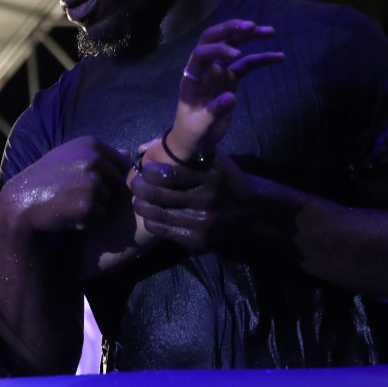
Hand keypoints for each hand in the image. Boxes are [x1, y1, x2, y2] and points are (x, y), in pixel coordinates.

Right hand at [0, 136, 129, 231]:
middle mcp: (94, 160)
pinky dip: (88, 221)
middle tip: (73, 194)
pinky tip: (69, 214)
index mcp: (91, 144)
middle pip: (116, 183)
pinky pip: (101, 218)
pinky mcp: (88, 205)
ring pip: (109, 201)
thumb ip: (97, 155)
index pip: (120, 164)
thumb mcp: (67, 156)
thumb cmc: (45, 179)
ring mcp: (92, 182)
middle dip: (101, 192)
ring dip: (93, 208)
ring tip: (69, 203)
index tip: (81, 182)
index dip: (105, 178)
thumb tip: (128, 154)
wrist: (22, 202)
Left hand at [130, 154, 254, 249]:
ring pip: (158, 215)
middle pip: (159, 196)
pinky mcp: (199, 239)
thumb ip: (182, 150)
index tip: (145, 168)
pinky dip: (152, 222)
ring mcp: (203, 222)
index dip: (150, 171)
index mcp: (210, 177)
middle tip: (135, 183)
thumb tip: (144, 147)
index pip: (170, 175)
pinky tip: (149, 215)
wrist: (252, 209)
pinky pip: (165, 231)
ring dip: (142, 206)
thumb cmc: (225, 178)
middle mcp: (207, 200)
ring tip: (137, 199)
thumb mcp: (212, 158)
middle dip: (140, 188)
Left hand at [173, 20, 284, 154]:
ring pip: (232, 46)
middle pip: (213, 40)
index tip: (236, 54)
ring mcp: (217, 72)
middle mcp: (204, 70)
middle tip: (252, 26)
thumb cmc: (192, 134)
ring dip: (248, 36)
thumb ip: (213, 112)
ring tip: (270, 31)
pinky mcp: (230, 79)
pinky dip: (262, 58)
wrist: (195, 142)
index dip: (217, 50)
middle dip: (231, 30)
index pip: (201, 54)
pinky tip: (280, 57)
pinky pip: (246, 64)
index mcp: (192, 78)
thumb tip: (232, 97)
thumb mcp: (199, 127)